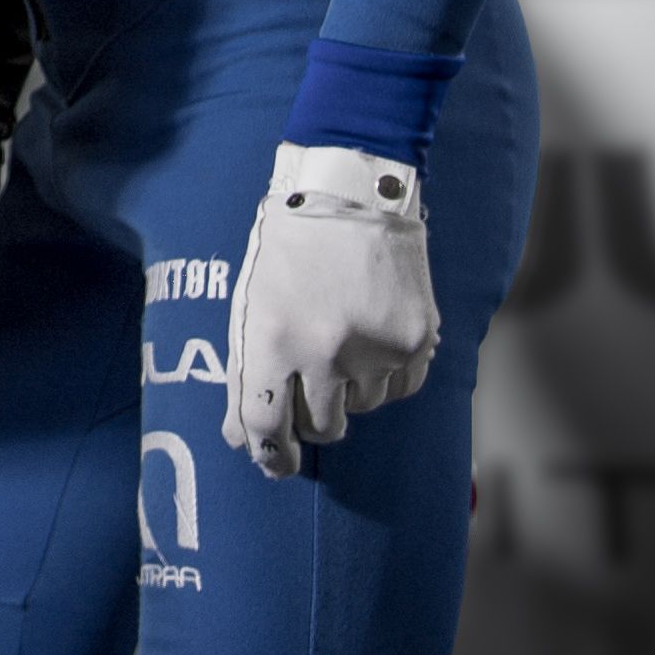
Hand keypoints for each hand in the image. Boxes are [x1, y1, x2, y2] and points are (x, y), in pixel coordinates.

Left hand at [223, 141, 436, 476]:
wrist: (352, 190)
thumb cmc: (290, 246)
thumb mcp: (251, 302)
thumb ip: (244, 371)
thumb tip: (239, 437)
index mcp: (270, 340)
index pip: (264, 425)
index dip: (268, 454)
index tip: (275, 464)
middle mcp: (323, 352)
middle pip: (320, 427)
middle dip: (312, 417)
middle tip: (312, 385)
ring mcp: (374, 349)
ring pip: (362, 408)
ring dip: (351, 388)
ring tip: (345, 333)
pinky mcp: (415, 341)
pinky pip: (400, 390)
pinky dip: (388, 376)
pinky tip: (376, 335)